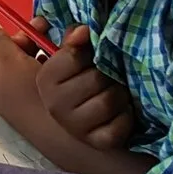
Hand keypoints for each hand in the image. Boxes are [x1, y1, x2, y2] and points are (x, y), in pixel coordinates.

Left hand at [0, 36, 47, 125]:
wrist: (53, 128)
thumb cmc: (27, 91)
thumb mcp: (11, 60)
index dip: (4, 35)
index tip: (22, 29)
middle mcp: (0, 84)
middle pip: (9, 52)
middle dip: (26, 39)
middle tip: (44, 29)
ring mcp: (18, 91)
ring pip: (26, 61)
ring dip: (39, 49)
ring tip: (55, 44)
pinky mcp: (36, 96)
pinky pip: (39, 73)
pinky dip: (47, 64)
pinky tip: (59, 61)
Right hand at [33, 24, 137, 150]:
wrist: (82, 120)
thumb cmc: (79, 82)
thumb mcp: (70, 58)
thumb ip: (74, 41)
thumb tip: (84, 31)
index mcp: (46, 80)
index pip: (74, 56)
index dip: (89, 54)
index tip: (90, 59)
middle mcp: (56, 104)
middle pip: (97, 78)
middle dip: (108, 75)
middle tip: (108, 78)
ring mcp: (75, 126)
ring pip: (111, 100)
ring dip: (120, 95)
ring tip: (115, 94)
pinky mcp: (97, 142)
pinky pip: (120, 124)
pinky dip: (126, 117)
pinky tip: (120, 113)